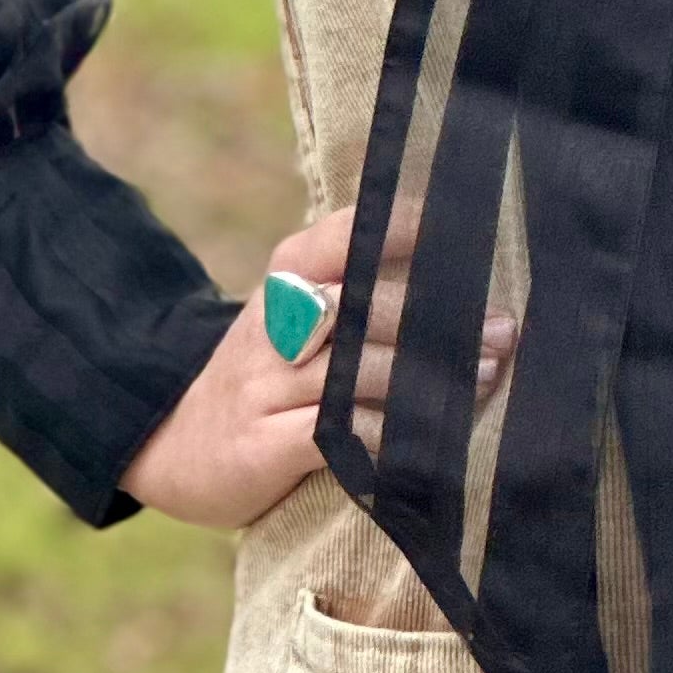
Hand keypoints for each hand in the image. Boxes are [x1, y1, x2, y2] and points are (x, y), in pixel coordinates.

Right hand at [118, 203, 514, 531]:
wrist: (170, 444)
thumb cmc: (266, 377)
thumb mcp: (295, 319)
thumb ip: (360, 292)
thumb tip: (458, 271)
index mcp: (285, 281)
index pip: (339, 240)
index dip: (397, 229)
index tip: (458, 227)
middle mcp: (272, 326)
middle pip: (356, 308)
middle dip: (431, 321)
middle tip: (501, 331)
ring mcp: (265, 386)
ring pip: (349, 371)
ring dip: (421, 378)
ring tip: (483, 378)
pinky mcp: (262, 444)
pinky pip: (331, 436)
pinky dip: (382, 438)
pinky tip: (429, 443)